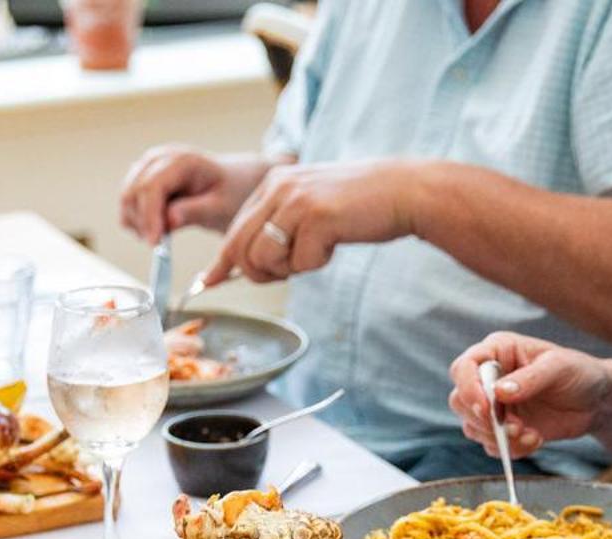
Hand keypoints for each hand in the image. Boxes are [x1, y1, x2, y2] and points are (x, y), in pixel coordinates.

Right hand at [118, 146, 268, 243]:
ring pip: (127, 198)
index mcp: (182, 161)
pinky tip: (157, 229)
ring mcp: (148, 166)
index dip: (149, 216)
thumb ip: (195, 211)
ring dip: (138, 223)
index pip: (152, 187)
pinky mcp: (143, 178)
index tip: (154, 243)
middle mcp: (160, 159)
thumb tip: (169, 220)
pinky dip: (137, 221)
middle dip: (142, 223)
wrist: (234, 183)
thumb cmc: (231, 193)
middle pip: (133, 192)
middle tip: (159, 245)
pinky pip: (128, 202)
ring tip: (162, 237)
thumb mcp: (221, 206)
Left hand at [199, 159, 420, 286]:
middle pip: (241, 248)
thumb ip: (279, 225)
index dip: (222, 262)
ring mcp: (296, 200)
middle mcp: (278, 187)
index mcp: (273, 183)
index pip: (234, 230)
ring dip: (287, 270)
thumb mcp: (310, 208)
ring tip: (314, 253)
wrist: (403, 191)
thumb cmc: (359, 206)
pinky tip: (334, 244)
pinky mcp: (316, 217)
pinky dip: (315, 264)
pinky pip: (299, 262)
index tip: (208, 283)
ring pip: (263, 258)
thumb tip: (246, 263)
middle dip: (258, 274)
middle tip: (286, 273)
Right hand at [448, 333, 611, 459]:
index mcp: (497, 352)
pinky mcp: (503, 429)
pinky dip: (511, 449)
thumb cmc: (579, 372)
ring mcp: (494, 406)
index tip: (486, 408)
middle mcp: (489, 378)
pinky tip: (536, 440)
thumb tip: (499, 393)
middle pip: (460, 401)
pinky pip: (492, 445)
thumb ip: (529, 378)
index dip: (468, 388)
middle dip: (483, 419)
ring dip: (498, 437)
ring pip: (472, 427)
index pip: (464, 367)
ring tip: (530, 435)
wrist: (596, 401)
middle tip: (512, 426)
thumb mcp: (558, 367)